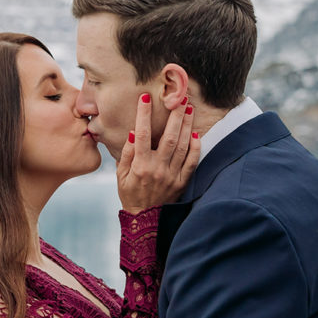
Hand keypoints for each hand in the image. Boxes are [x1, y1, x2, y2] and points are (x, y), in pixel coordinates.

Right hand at [117, 93, 200, 211]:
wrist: (144, 219)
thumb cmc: (130, 194)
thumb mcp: (120, 175)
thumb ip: (126, 154)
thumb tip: (133, 132)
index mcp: (140, 166)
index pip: (142, 134)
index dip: (144, 115)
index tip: (146, 98)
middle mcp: (157, 169)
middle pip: (168, 137)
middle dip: (175, 116)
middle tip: (180, 98)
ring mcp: (171, 175)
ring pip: (181, 147)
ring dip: (186, 126)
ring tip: (189, 109)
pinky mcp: (181, 182)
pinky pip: (191, 163)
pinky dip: (195, 148)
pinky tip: (197, 134)